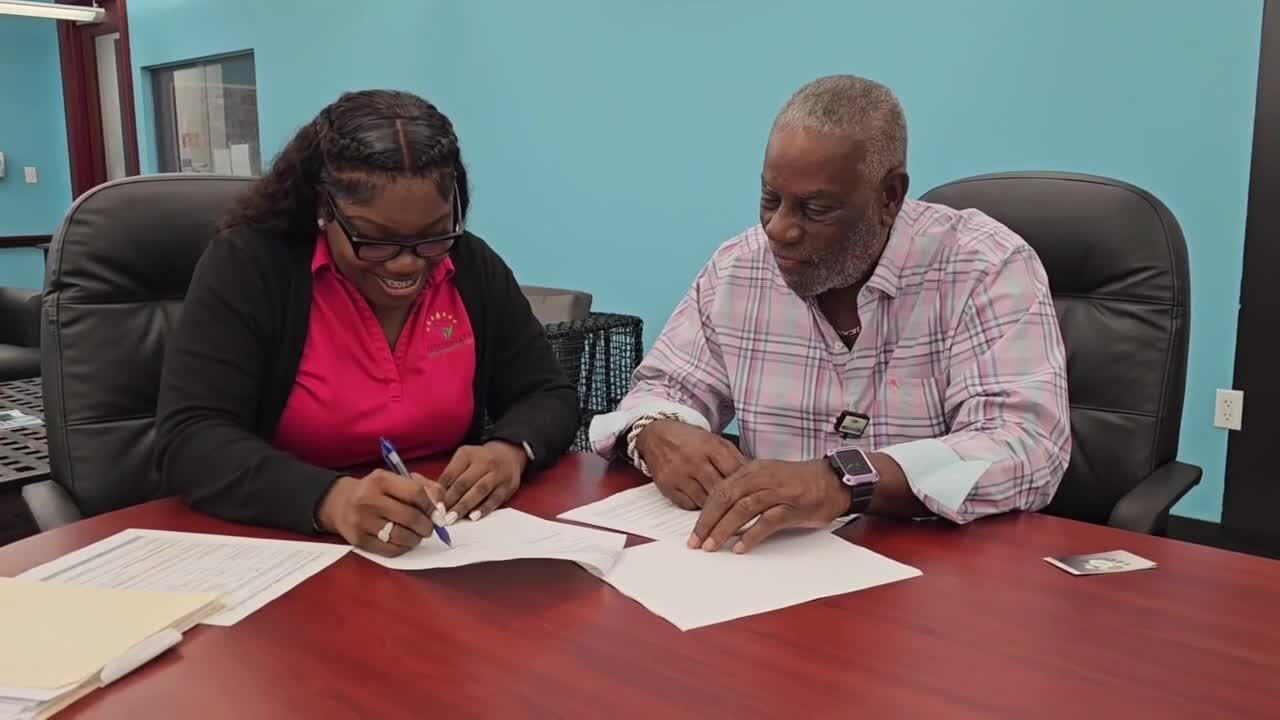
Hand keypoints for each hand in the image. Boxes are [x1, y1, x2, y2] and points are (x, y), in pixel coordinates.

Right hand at [317, 469, 443, 556]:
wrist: (339, 503)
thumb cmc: (375, 490)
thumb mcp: (395, 480)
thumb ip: (422, 487)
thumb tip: (441, 507)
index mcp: (381, 480)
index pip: (416, 493)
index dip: (431, 506)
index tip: (435, 512)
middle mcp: (369, 500)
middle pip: (411, 517)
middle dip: (427, 526)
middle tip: (429, 528)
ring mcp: (362, 521)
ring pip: (402, 536)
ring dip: (416, 538)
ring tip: (417, 535)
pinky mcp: (359, 540)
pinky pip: (390, 550)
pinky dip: (403, 548)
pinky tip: (404, 542)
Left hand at [438, 441, 527, 522]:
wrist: (508, 455)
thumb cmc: (480, 461)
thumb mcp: (463, 459)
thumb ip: (450, 476)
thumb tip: (435, 497)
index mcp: (467, 454)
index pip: (451, 473)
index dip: (440, 490)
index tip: (433, 504)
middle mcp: (484, 462)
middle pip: (464, 482)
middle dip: (450, 500)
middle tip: (440, 515)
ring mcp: (497, 474)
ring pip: (479, 491)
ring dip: (464, 506)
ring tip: (453, 518)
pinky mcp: (507, 486)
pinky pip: (495, 499)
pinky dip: (483, 509)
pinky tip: (473, 517)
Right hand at [635, 420, 744, 508]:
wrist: (656, 435)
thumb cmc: (690, 440)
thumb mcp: (715, 441)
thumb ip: (734, 458)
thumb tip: (756, 478)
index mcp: (711, 446)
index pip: (735, 471)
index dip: (747, 485)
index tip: (754, 494)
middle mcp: (694, 460)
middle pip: (721, 489)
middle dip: (733, 500)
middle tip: (743, 508)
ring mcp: (679, 475)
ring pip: (706, 501)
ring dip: (717, 507)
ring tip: (725, 509)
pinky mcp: (667, 486)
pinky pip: (689, 505)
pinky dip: (698, 507)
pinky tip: (704, 505)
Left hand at [690, 458, 847, 553]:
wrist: (833, 480)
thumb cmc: (799, 482)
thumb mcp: (768, 478)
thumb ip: (746, 490)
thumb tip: (723, 512)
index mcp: (753, 470)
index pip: (721, 489)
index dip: (705, 511)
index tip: (695, 531)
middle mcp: (762, 478)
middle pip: (726, 497)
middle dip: (708, 522)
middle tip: (697, 542)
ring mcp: (777, 491)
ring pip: (742, 508)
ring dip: (724, 529)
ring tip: (712, 547)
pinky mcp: (792, 506)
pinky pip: (767, 520)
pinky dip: (752, 534)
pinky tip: (741, 547)